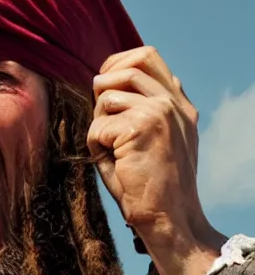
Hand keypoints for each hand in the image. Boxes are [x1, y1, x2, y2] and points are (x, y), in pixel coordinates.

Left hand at [87, 46, 224, 274]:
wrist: (167, 218)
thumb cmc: (149, 183)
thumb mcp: (151, 137)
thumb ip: (138, 106)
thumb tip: (105, 79)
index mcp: (178, 103)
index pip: (147, 56)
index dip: (116, 63)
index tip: (102, 85)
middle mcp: (173, 103)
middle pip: (125, 67)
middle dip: (102, 88)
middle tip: (103, 119)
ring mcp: (160, 112)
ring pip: (106, 98)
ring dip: (98, 124)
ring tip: (112, 149)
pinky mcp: (141, 127)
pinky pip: (97, 126)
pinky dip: (96, 147)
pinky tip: (113, 163)